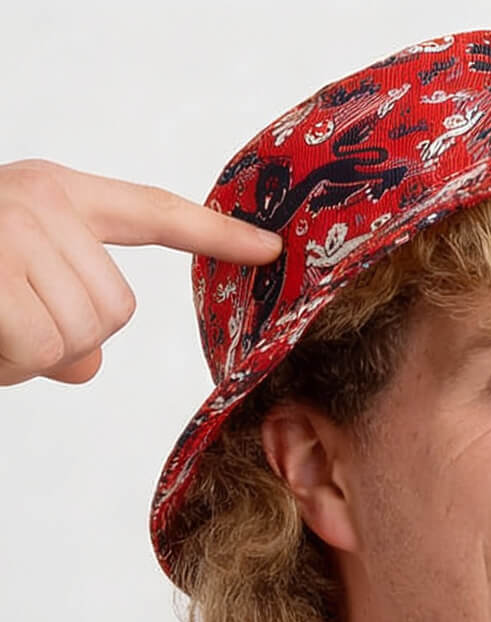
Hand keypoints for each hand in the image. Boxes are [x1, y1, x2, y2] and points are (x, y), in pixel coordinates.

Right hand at [0, 159, 282, 385]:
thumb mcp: (8, 280)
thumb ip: (62, 316)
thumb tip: (91, 364)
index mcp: (59, 196)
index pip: (157, 212)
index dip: (218, 235)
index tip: (271, 247)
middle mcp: (45, 202)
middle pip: (120, 309)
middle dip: (67, 337)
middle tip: (9, 322)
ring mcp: (19, 229)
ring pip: (84, 335)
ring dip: (32, 351)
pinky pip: (45, 347)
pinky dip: (12, 361)